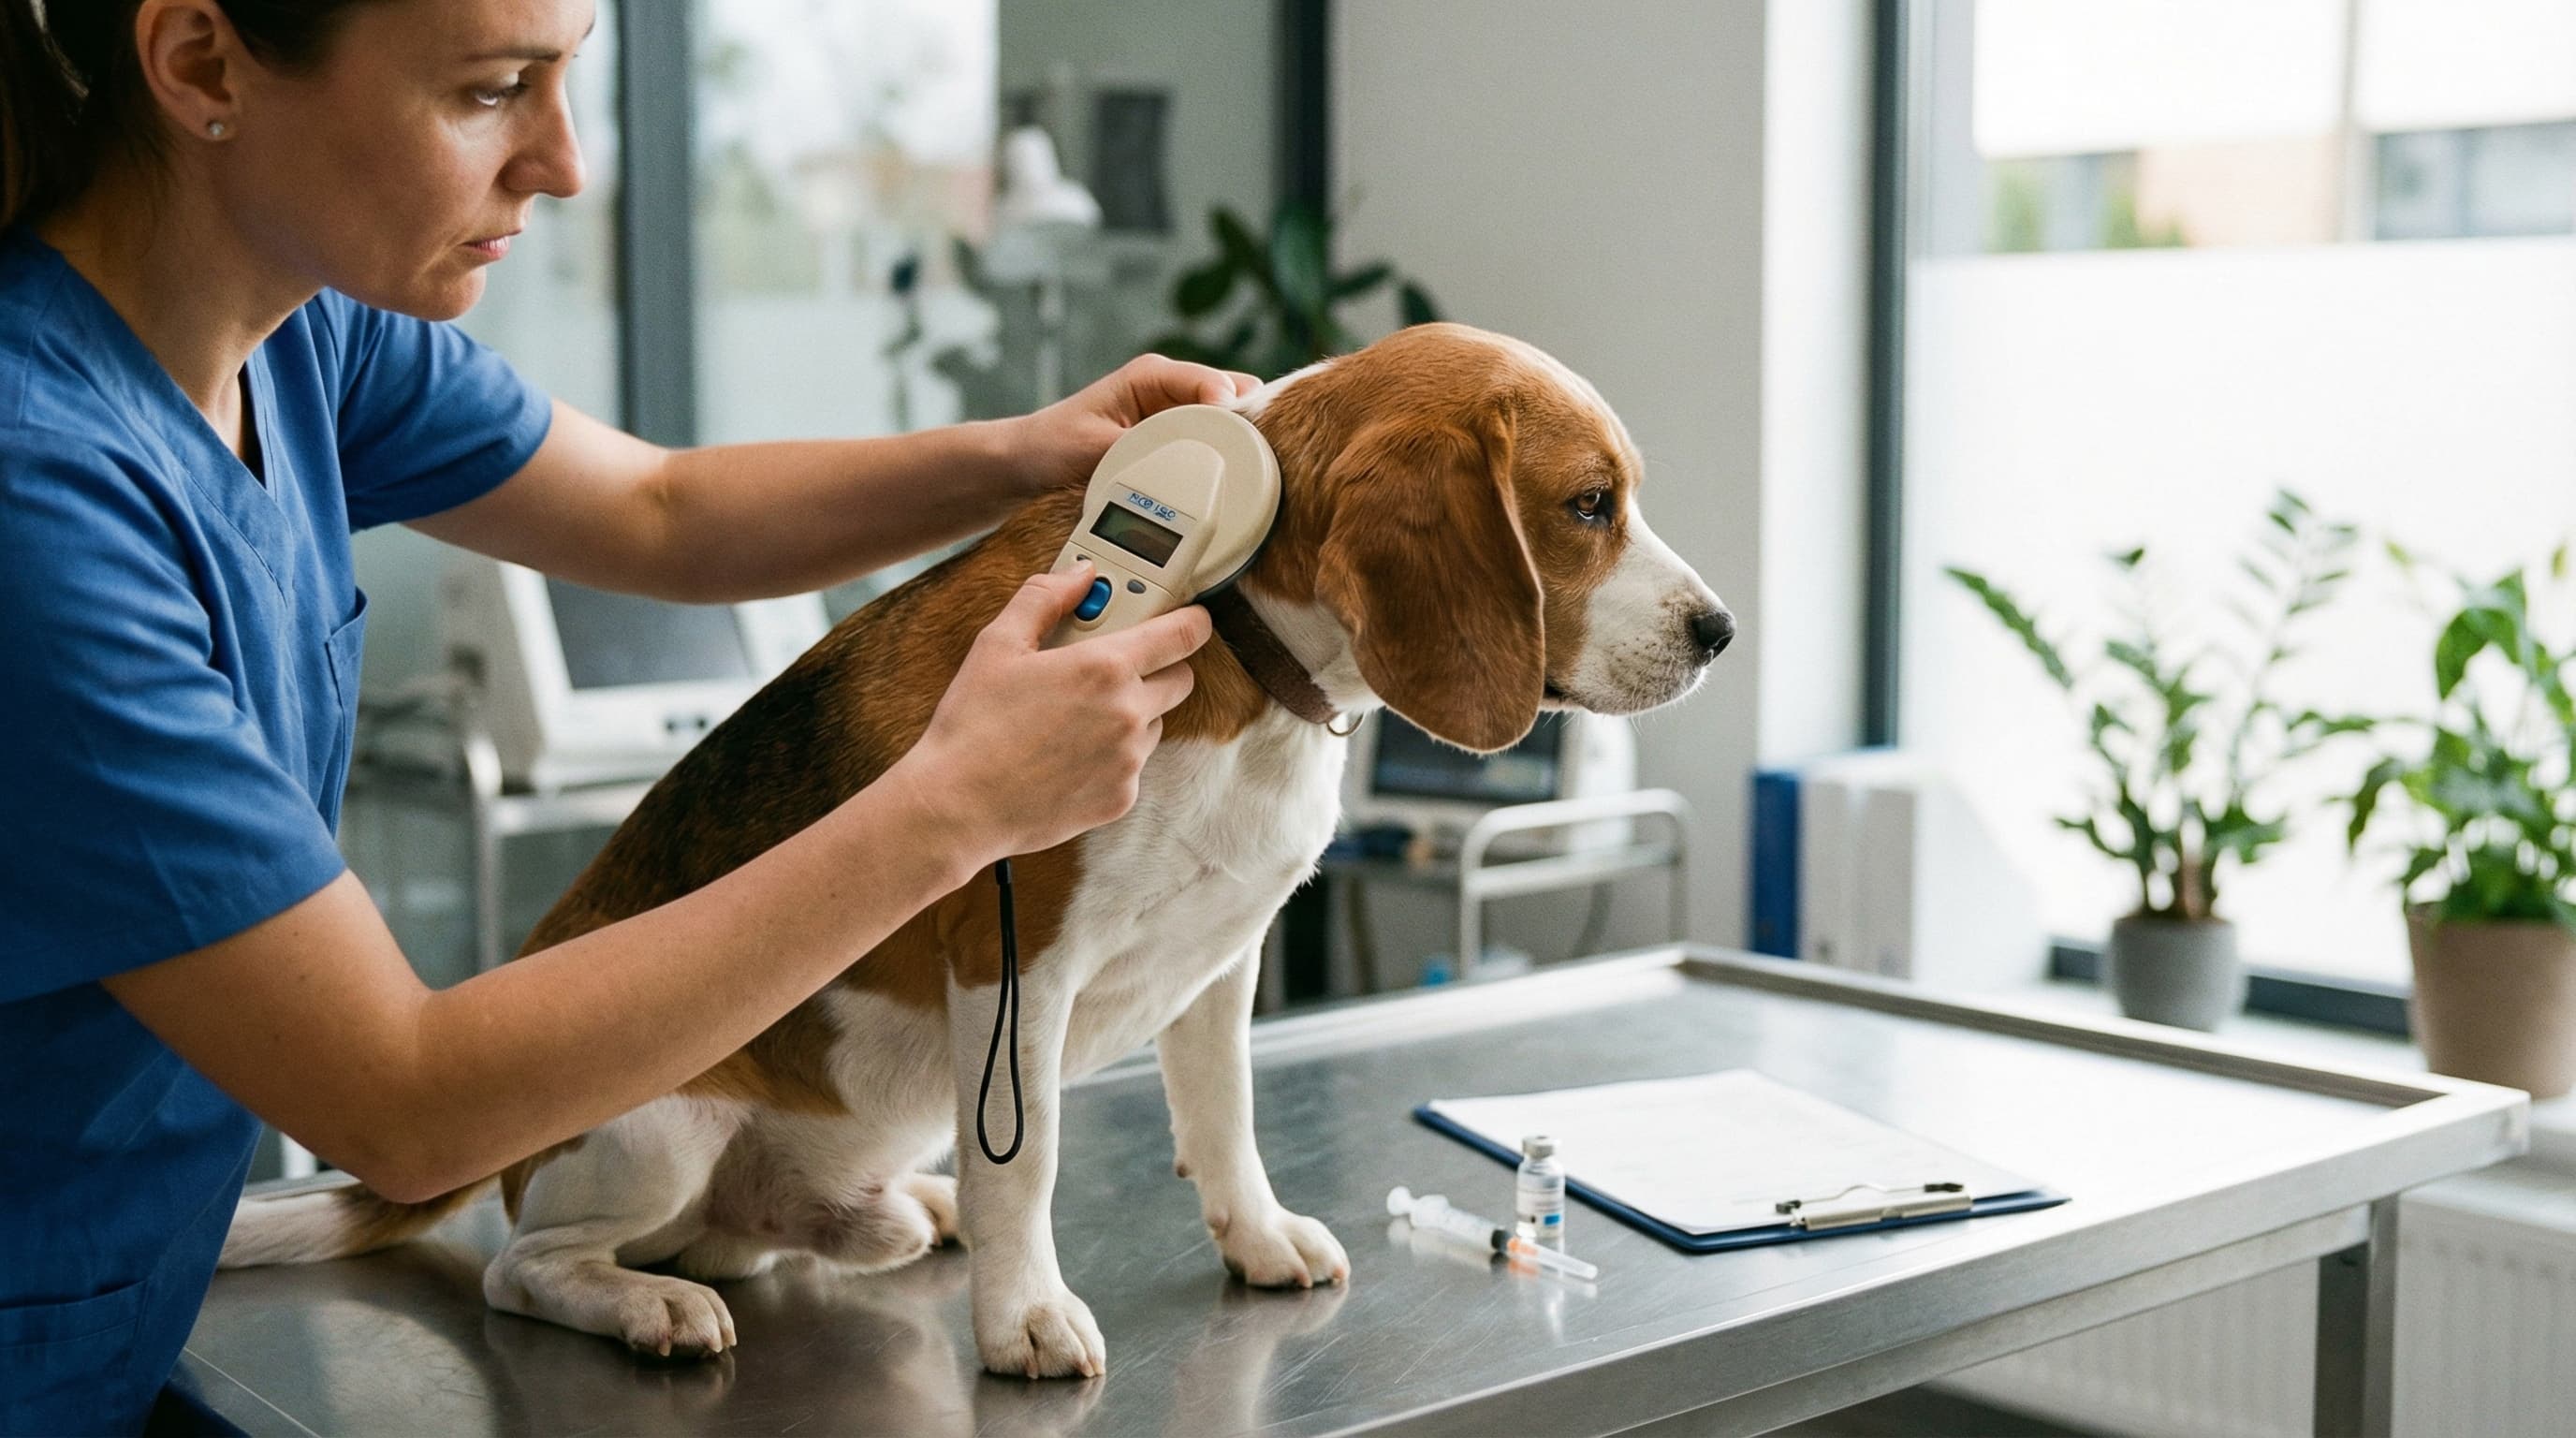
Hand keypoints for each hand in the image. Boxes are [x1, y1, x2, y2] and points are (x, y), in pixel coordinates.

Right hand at [894, 563, 1214, 860]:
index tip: (1190, 619)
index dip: (1192, 621)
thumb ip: (1045, 597)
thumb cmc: (973, 722)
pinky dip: (1111, 756)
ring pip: (1154, 723)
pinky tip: (1065, 757)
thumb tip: (1081, 574)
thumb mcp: (998, 643)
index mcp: (1106, 667)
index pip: (1183, 634)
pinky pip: (1132, 766)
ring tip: (1073, 718)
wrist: (958, 805)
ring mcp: (1129, 760)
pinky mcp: (1122, 798)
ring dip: (1131, 713)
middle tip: (1112, 668)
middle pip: (1179, 679)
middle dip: (1156, 667)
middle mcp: (1129, 713)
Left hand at [1009, 355, 1261, 497]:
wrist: (1027, 465)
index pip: (1214, 384)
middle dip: (1250, 428)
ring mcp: (1177, 414)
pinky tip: (1229, 485)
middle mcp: (1171, 388)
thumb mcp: (1094, 447)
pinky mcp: (1177, 439)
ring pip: (1233, 422)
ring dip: (1239, 447)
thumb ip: (1141, 448)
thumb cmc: (1052, 445)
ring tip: (1247, 480)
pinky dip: (1225, 461)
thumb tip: (1184, 461)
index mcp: (1153, 375)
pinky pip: (1216, 444)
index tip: (1242, 443)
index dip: (1235, 412)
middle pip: (1237, 397)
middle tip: (1256, 467)